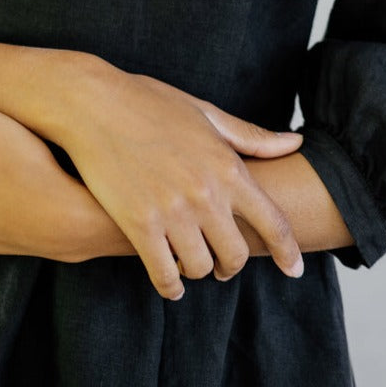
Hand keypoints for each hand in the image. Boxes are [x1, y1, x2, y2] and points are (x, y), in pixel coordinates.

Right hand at [54, 67, 304, 299]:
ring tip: (189, 260)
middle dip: (232, 263)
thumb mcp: (204, 114)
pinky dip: (170, 284)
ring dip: (197, 269)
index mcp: (227, 166)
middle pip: (237, 255)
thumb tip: (294, 144)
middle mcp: (205, 193)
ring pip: (200, 267)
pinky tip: (169, 279)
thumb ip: (250, 136)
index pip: (273, 222)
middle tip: (222, 263)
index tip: (293, 269)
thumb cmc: (147, 102)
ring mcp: (171, 211)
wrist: (91, 103)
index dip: (288, 251)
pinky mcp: (138, 224)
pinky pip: (164, 274)